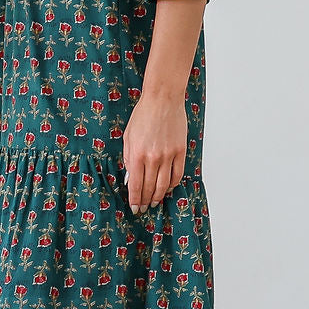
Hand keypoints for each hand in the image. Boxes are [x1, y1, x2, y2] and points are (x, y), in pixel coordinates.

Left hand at [122, 91, 186, 213]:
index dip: (135, 200)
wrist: (163, 100)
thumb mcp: (128, 137)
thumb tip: (130, 177)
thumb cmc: (143, 115)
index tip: (135, 208)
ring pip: (164, 185)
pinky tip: (167, 188)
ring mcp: (169, 156)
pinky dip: (172, 184)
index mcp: (138, 154)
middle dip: (146, 201)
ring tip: (155, 202)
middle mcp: (153, 158)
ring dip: (159, 196)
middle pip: (150, 188)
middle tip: (144, 208)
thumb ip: (128, 158)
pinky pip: (177, 175)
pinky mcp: (180, 151)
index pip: (136, 185)